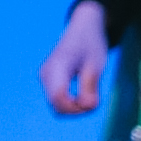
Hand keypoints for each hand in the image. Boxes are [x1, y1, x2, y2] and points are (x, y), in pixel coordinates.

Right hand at [41, 0, 116, 119]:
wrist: (82, 30)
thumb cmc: (91, 44)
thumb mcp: (97, 64)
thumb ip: (91, 86)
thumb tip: (88, 106)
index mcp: (58, 65)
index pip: (59, 97)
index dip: (77, 108)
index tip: (93, 102)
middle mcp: (46, 73)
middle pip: (57, 106)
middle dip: (78, 110)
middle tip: (95, 99)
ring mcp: (44, 78)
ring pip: (57, 107)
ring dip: (76, 108)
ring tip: (91, 94)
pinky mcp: (46, 82)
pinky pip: (58, 102)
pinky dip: (72, 104)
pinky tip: (84, 93)